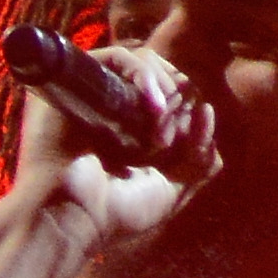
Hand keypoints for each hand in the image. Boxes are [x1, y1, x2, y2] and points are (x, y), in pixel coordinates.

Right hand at [1, 66, 195, 265]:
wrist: (71, 220)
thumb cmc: (115, 212)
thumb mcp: (173, 189)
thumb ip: (199, 156)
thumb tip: (206, 109)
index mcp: (133, 128)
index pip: (172, 94)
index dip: (189, 109)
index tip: (191, 141)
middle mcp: (113, 104)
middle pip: (162, 74)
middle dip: (179, 102)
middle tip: (171, 141)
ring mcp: (93, 89)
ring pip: (144, 61)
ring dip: (165, 94)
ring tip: (159, 136)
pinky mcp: (74, 77)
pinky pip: (119, 57)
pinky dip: (145, 76)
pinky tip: (153, 107)